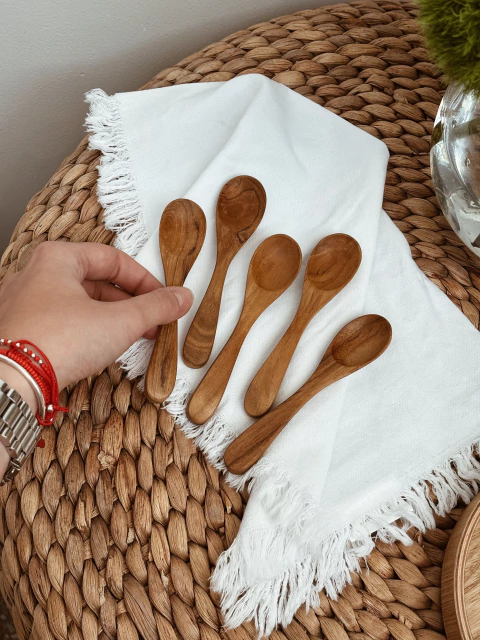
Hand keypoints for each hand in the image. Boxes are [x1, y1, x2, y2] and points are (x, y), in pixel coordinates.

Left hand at [0, 241, 192, 400]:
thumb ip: (156, 307)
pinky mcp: (22, 330)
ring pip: (80, 302)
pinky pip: (63, 322)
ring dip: (112, 318)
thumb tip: (180, 298)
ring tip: (133, 337)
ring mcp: (26, 303)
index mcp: (58, 258)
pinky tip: (102, 348)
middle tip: (153, 321)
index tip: (163, 299)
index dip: (145, 280)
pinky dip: (88, 330)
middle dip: (130, 303)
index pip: (113, 259)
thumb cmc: (53, 342)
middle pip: (96, 281)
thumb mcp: (119, 322)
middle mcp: (36, 275)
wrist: (10, 382)